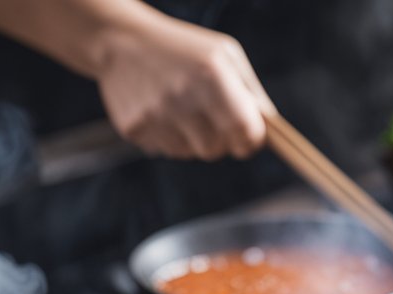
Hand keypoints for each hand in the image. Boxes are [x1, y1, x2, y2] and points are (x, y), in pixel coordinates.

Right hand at [94, 16, 270, 159]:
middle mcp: (182, 97)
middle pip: (216, 150)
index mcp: (211, 75)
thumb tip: (271, 130)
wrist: (121, 41)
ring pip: (190, 153)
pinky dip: (171, 137)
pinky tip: (162, 112)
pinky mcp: (134, 128)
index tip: (249, 137)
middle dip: (221, 141)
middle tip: (214, 120)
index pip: (245, 132)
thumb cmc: (183, 48)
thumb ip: (251, 92)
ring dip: (194, 139)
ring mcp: (154, 115)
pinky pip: (166, 150)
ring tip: (183, 110)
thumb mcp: (224, 55)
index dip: (251, 140)